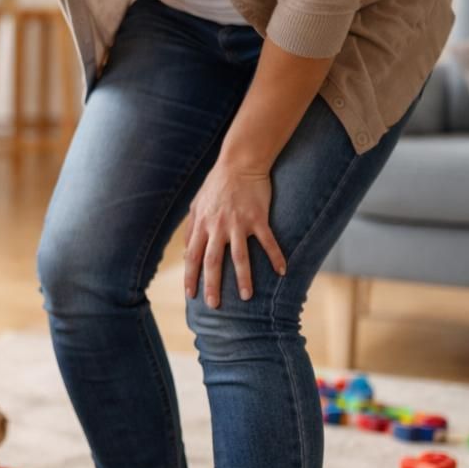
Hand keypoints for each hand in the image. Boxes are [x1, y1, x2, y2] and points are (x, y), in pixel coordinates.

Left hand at [183, 161, 287, 306]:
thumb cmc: (217, 185)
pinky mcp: (258, 218)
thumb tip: (186, 252)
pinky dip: (275, 257)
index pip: (193, 256)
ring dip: (243, 278)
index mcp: (202, 224)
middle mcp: (217, 226)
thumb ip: (191, 228)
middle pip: (213, 261)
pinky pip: (267, 242)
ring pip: (239, 256)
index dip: (191, 276)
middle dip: (212, 285)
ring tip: (245, 296)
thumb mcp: (197, 205)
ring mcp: (238, 223)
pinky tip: (282, 272)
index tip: (191, 295)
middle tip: (214, 305)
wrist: (239, 163)